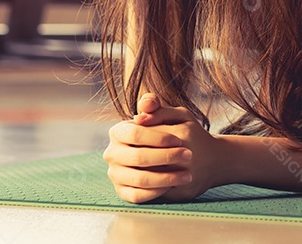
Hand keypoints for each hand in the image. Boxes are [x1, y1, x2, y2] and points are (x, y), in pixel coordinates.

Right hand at [104, 93, 221, 202]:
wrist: (176, 157)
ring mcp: (115, 173)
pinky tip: (172, 186)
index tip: (179, 140)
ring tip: (186, 175)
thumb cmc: (171, 134)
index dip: (158, 138)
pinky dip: (155, 192)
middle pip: (138, 157)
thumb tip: (146, 106)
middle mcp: (112, 153)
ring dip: (166, 177)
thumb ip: (156, 106)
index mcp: (118, 132)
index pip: (135, 134)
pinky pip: (136, 196)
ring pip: (139, 178)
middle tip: (188, 156)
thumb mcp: (168, 115)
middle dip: (166, 157)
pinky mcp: (122, 191)